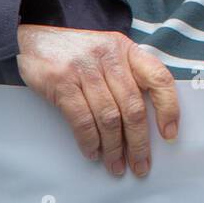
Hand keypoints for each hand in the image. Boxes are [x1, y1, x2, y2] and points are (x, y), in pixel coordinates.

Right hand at [16, 24, 179, 176]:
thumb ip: (128, 75)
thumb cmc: (78, 50)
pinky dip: (89, 140)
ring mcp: (84, 69)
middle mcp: (109, 57)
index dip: (169, 107)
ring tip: (116, 165)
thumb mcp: (109, 52)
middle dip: (139, 141)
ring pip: (108, 117)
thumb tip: (144, 121)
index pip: (159, 78)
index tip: (169, 134)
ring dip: (114, 147)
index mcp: (127, 50)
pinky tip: (93, 152)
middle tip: (140, 164)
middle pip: (133, 107)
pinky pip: (81, 118)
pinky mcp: (61, 81)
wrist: (34, 36)